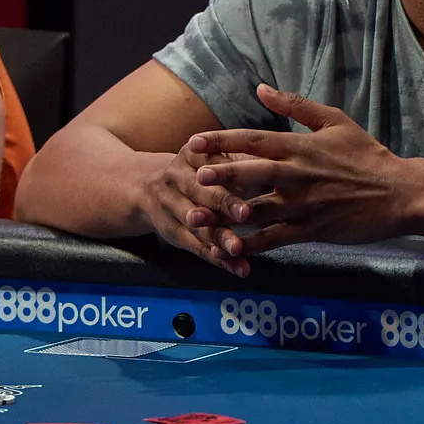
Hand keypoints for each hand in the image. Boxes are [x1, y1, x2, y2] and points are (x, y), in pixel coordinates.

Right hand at [139, 143, 258, 277]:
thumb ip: (241, 162)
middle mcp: (176, 178)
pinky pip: (197, 248)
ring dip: (220, 238)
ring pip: (198, 226)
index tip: (248, 175)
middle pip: (201, 193)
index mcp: (192, 154)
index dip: (228, 171)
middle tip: (245, 214)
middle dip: (223, 203)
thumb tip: (275, 170)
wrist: (148, 187)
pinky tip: (239, 268)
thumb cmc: (201, 169)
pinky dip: (219, 259)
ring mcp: (171, 207)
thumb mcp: (213, 156)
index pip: (211, 162)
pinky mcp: (173, 233)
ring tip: (239, 249)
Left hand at [188, 86, 407, 256]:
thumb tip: (261, 88)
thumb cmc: (367, 155)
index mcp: (300, 147)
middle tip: (191, 176)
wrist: (399, 194)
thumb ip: (296, 105)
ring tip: (195, 217)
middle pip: (248, 173)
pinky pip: (273, 239)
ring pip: (254, 210)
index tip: (195, 142)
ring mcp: (302, 205)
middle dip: (217, 175)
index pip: (253, 140)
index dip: (221, 140)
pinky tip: (231, 249)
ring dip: (223, 214)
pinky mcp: (310, 230)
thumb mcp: (335, 121)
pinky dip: (251, 245)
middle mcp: (296, 175)